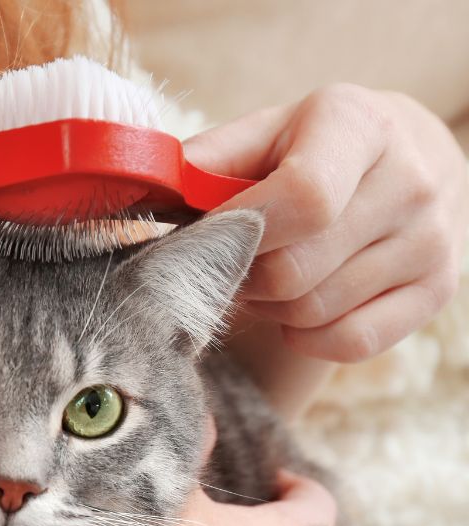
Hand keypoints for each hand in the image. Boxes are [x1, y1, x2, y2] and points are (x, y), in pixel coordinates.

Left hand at [185, 84, 468, 362]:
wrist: (405, 166)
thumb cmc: (315, 152)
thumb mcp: (265, 135)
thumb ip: (208, 161)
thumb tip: (145, 194)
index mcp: (358, 126)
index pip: (305, 199)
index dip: (240, 234)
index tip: (209, 240)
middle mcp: (410, 180)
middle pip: (296, 271)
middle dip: (246, 277)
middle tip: (236, 264)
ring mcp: (431, 241)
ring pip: (315, 311)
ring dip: (274, 306)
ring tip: (274, 275)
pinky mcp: (436, 291)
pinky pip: (350, 343)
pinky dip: (310, 336)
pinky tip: (304, 307)